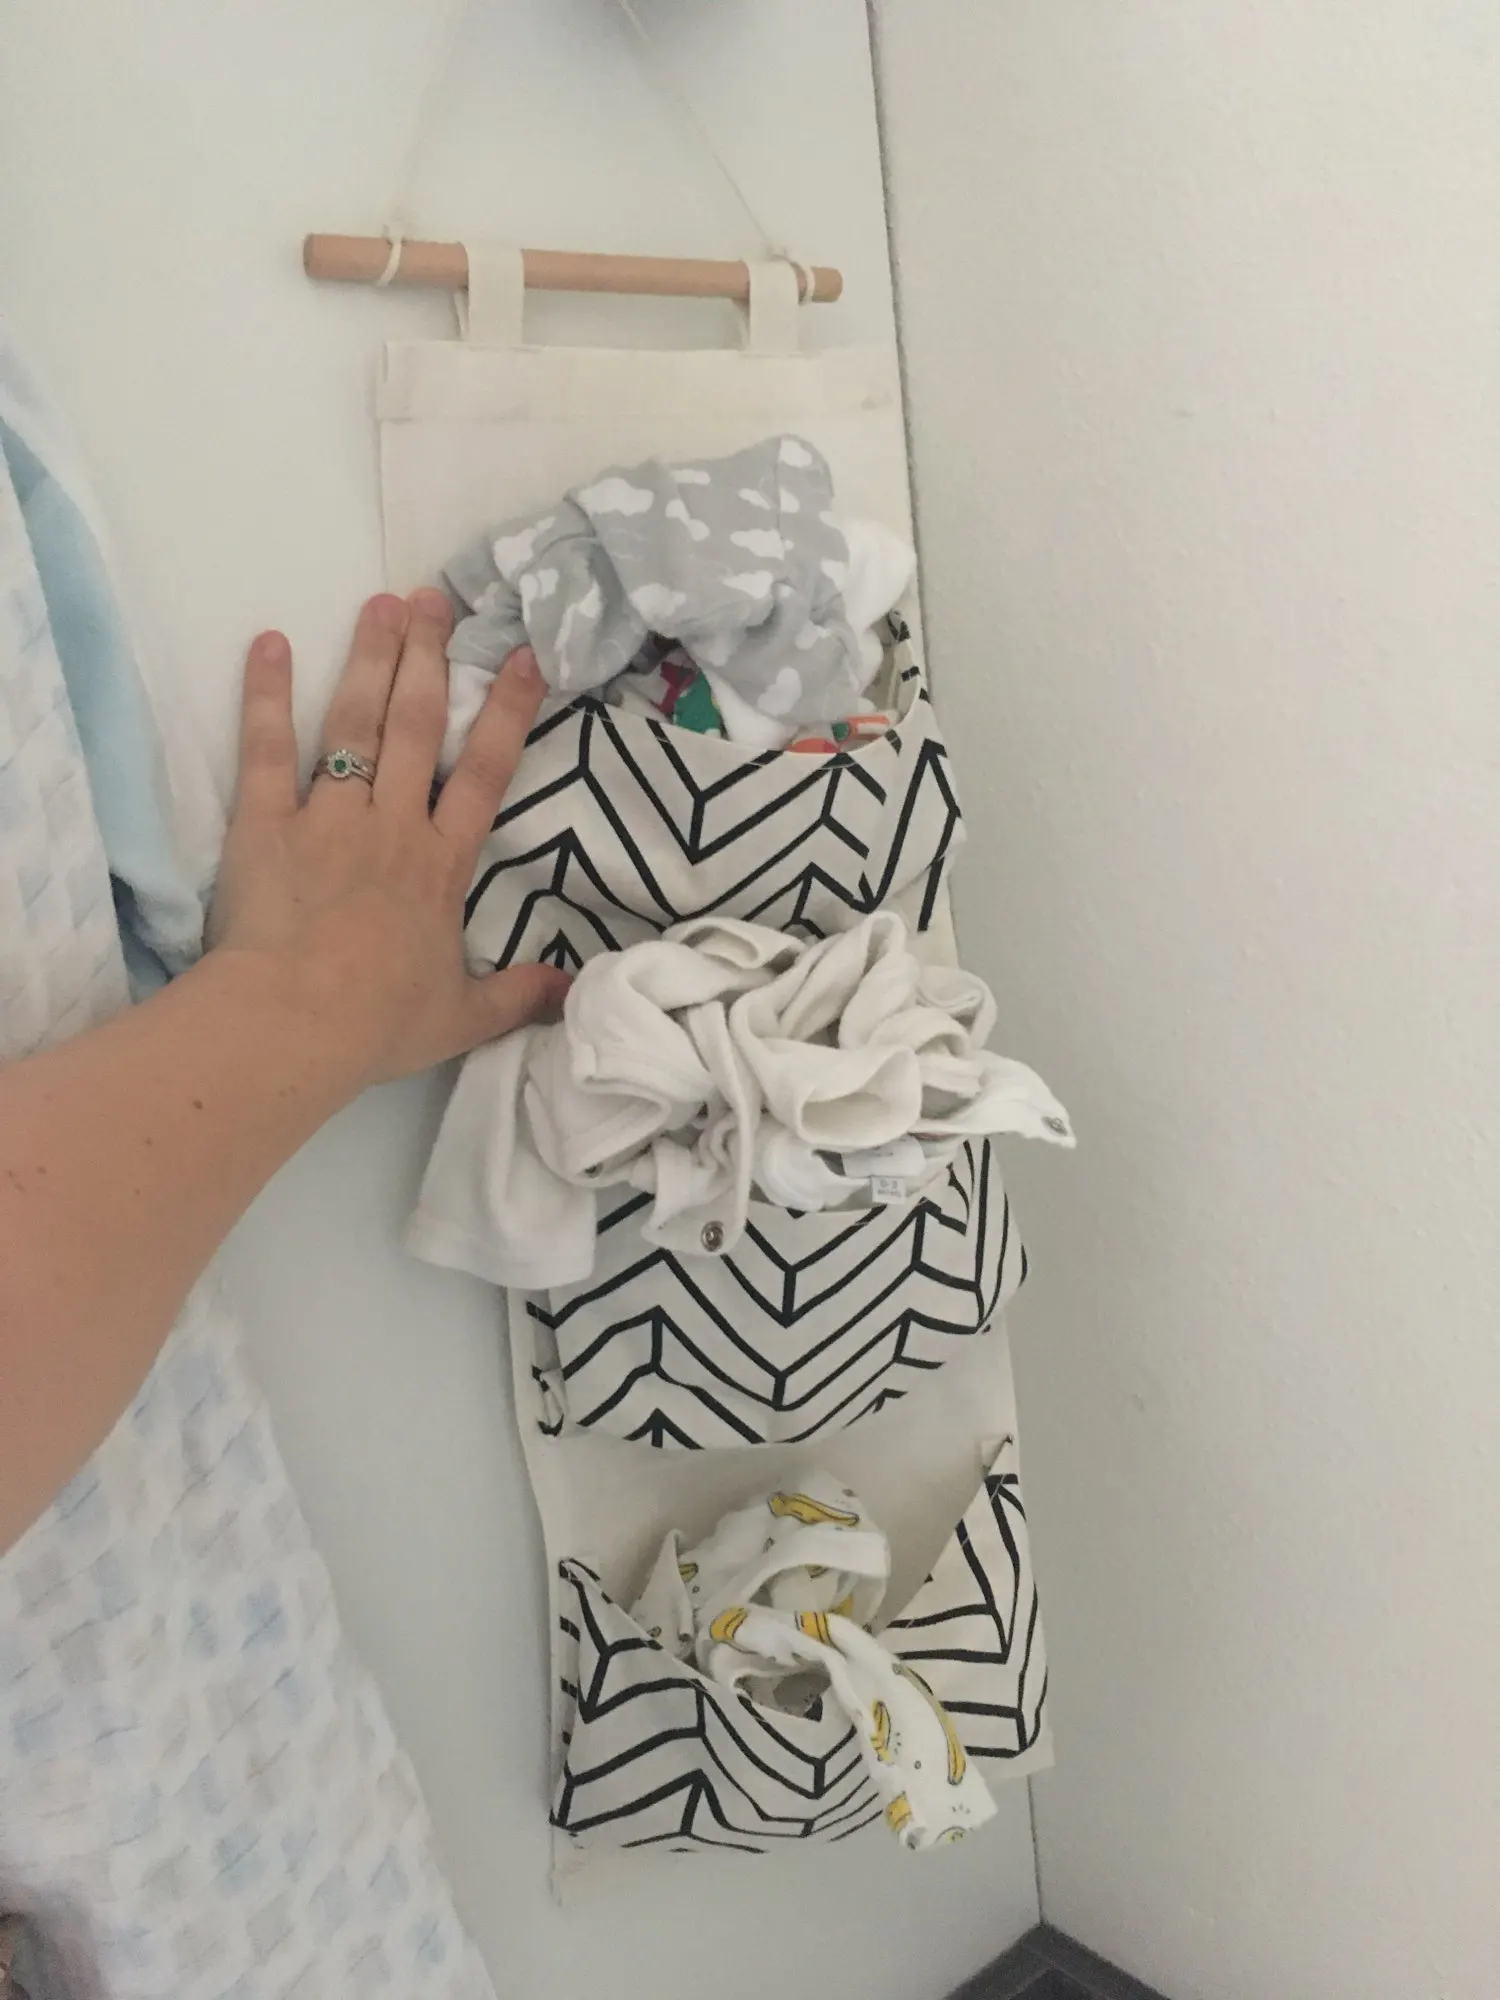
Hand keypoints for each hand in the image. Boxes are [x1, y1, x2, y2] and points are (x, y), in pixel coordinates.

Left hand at [209, 589, 569, 1088]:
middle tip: (433, 598)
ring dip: (369, 658)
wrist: (293, 1021)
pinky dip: (265, 695)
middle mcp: (392, 823)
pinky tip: (268, 642)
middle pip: (415, 724)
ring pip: (353, 722)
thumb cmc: (378, 1022)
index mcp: (442, 864)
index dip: (505, 711)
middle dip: (428, 656)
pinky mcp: (265, 822)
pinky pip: (266, 750)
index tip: (520, 656)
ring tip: (380, 602)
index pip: (484, 773)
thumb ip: (519, 995)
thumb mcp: (464, 1017)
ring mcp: (328, 816)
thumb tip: (575, 989)